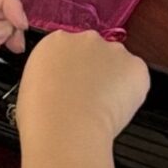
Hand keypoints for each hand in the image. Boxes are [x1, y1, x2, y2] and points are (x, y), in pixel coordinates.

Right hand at [14, 28, 150, 146]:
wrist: (66, 128)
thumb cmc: (41, 116)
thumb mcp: (31, 87)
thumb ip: (50, 77)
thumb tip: (60, 87)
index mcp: (56, 42)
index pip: (69, 49)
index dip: (73, 71)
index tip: (73, 86)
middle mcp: (86, 39)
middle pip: (96, 52)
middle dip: (95, 72)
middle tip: (89, 98)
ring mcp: (113, 50)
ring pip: (118, 64)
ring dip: (114, 80)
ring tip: (103, 108)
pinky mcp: (135, 66)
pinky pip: (137, 78)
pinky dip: (132, 92)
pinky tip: (117, 109)